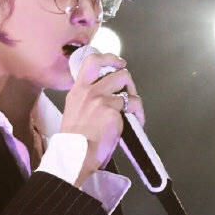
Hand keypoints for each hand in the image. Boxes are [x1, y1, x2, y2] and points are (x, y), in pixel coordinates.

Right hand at [61, 51, 143, 179]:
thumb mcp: (75, 112)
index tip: (119, 62)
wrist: (76, 156)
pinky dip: (139, 114)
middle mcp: (89, 92)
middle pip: (119, 73)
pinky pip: (134, 105)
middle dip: (128, 82)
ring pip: (129, 89)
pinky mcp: (113, 111)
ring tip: (132, 112)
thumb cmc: (76, 142)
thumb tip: (107, 94)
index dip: (109, 58)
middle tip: (129, 94)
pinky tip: (135, 123)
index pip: (92, 62)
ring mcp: (101, 100)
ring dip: (134, 99)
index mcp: (77, 91)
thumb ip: (87, 100)